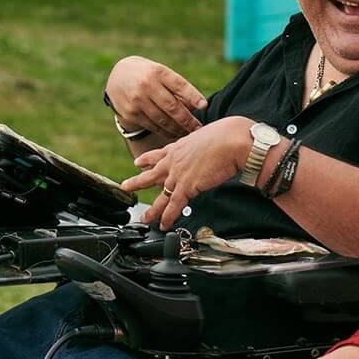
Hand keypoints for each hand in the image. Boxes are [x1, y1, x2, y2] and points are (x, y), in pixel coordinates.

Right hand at [105, 56, 207, 140]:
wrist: (117, 77)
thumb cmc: (149, 75)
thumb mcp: (161, 73)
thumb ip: (177, 87)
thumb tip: (198, 107)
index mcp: (158, 72)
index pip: (179, 85)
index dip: (193, 96)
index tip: (205, 106)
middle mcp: (147, 85)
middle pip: (172, 106)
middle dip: (188, 120)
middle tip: (199, 128)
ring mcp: (137, 100)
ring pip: (163, 120)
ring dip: (178, 129)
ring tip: (189, 133)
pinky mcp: (131, 113)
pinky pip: (153, 126)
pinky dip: (166, 132)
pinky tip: (175, 134)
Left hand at [122, 116, 254, 228]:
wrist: (233, 141)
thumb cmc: (230, 135)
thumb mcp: (210, 135)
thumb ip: (206, 144)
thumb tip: (214, 148)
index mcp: (181, 146)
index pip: (160, 154)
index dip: (148, 159)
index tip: (139, 162)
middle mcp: (175, 160)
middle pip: (152, 174)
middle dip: (138, 181)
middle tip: (126, 186)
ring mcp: (178, 174)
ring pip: (160, 195)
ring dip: (152, 209)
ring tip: (144, 218)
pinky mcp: (186, 187)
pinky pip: (173, 206)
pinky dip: (168, 217)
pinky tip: (163, 224)